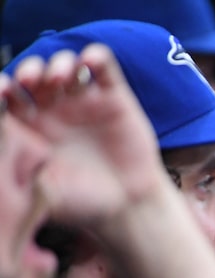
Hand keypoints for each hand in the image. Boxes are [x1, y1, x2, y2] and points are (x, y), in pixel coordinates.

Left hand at [3, 45, 168, 229]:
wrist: (128, 208)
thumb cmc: (81, 204)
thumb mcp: (39, 188)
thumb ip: (16, 162)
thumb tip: (0, 138)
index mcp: (30, 126)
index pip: (8, 94)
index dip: (2, 87)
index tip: (2, 92)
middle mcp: (55, 109)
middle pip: (34, 73)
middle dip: (29, 70)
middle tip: (30, 81)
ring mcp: (85, 101)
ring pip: (65, 65)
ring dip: (58, 63)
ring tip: (60, 79)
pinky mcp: (114, 98)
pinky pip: (103, 66)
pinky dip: (96, 57)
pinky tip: (90, 62)